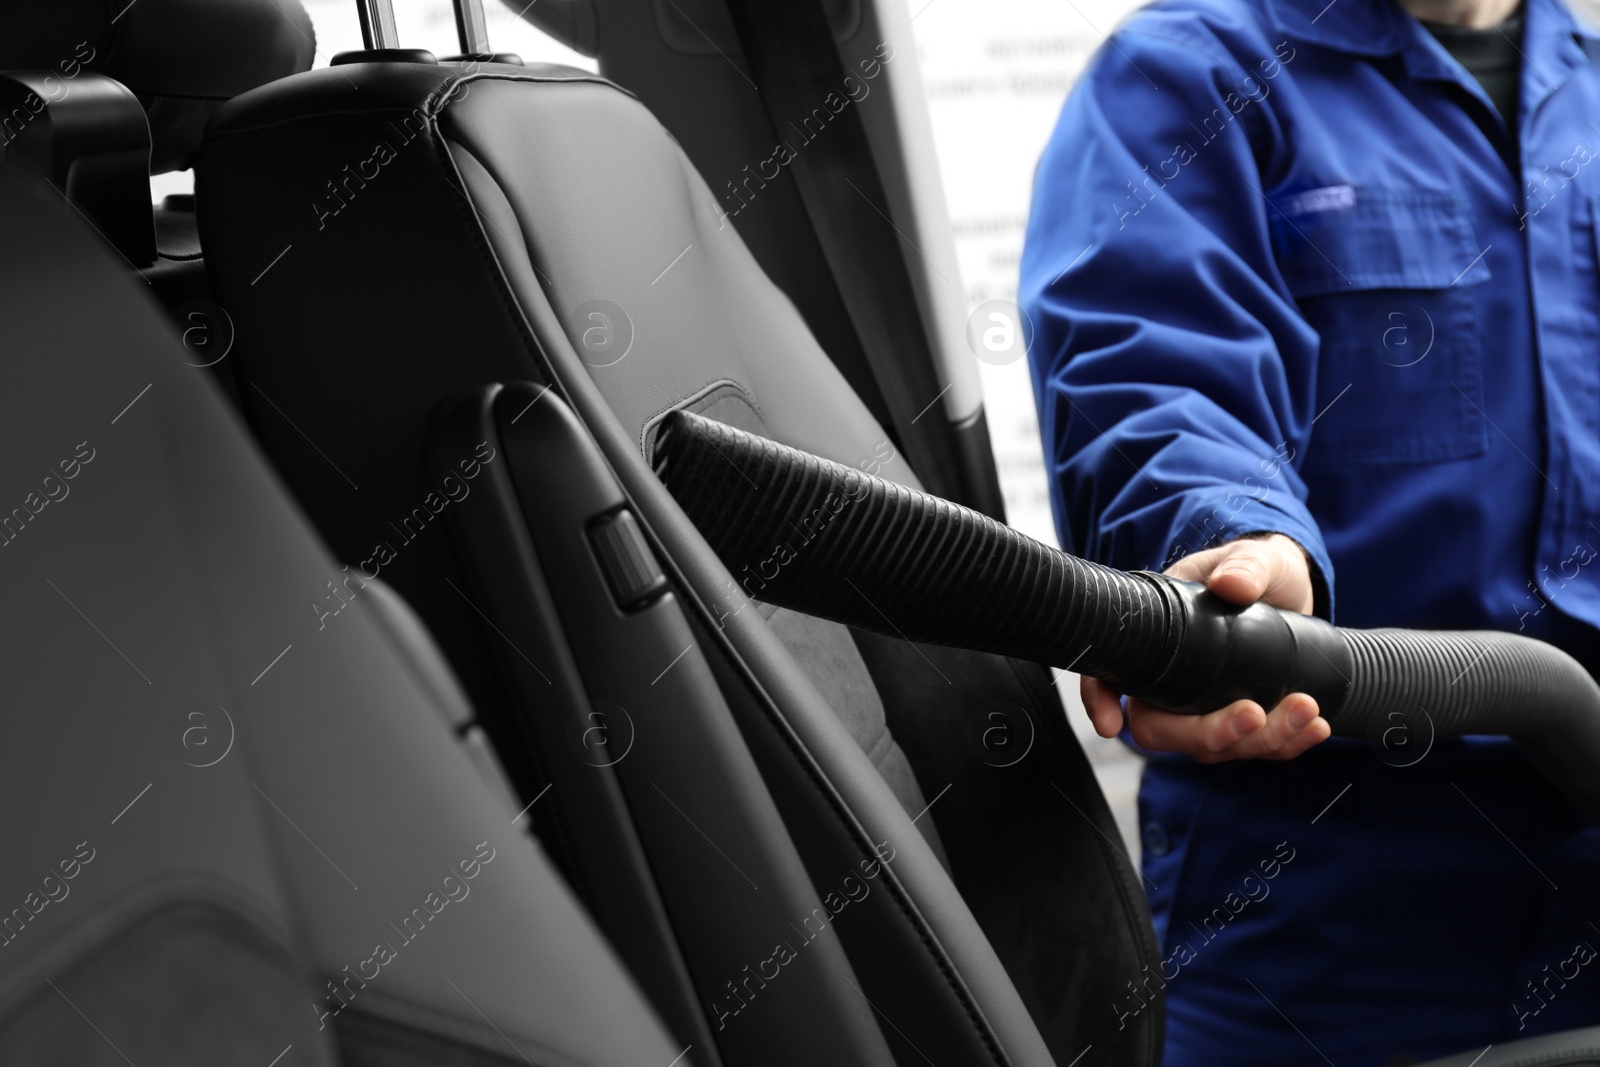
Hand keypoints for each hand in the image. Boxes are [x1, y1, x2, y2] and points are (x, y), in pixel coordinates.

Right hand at [1081, 533, 1331, 761]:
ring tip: (1306, 710)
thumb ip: (1244, 566)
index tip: (1111, 724)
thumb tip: (1231, 585)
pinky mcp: (1242, 720)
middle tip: (1254, 714)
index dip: (1100, 700)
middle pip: (1163, 731)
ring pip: (1213, 748)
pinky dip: (1287, 744)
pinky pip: (1255, 748)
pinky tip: (1316, 727)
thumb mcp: (1253, 557)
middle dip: (1210, 734)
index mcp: (1157, 639)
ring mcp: (1205, 706)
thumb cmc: (1257, 568)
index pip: (1110, 674)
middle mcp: (1171, 681)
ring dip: (1261, 740)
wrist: (1292, 588)